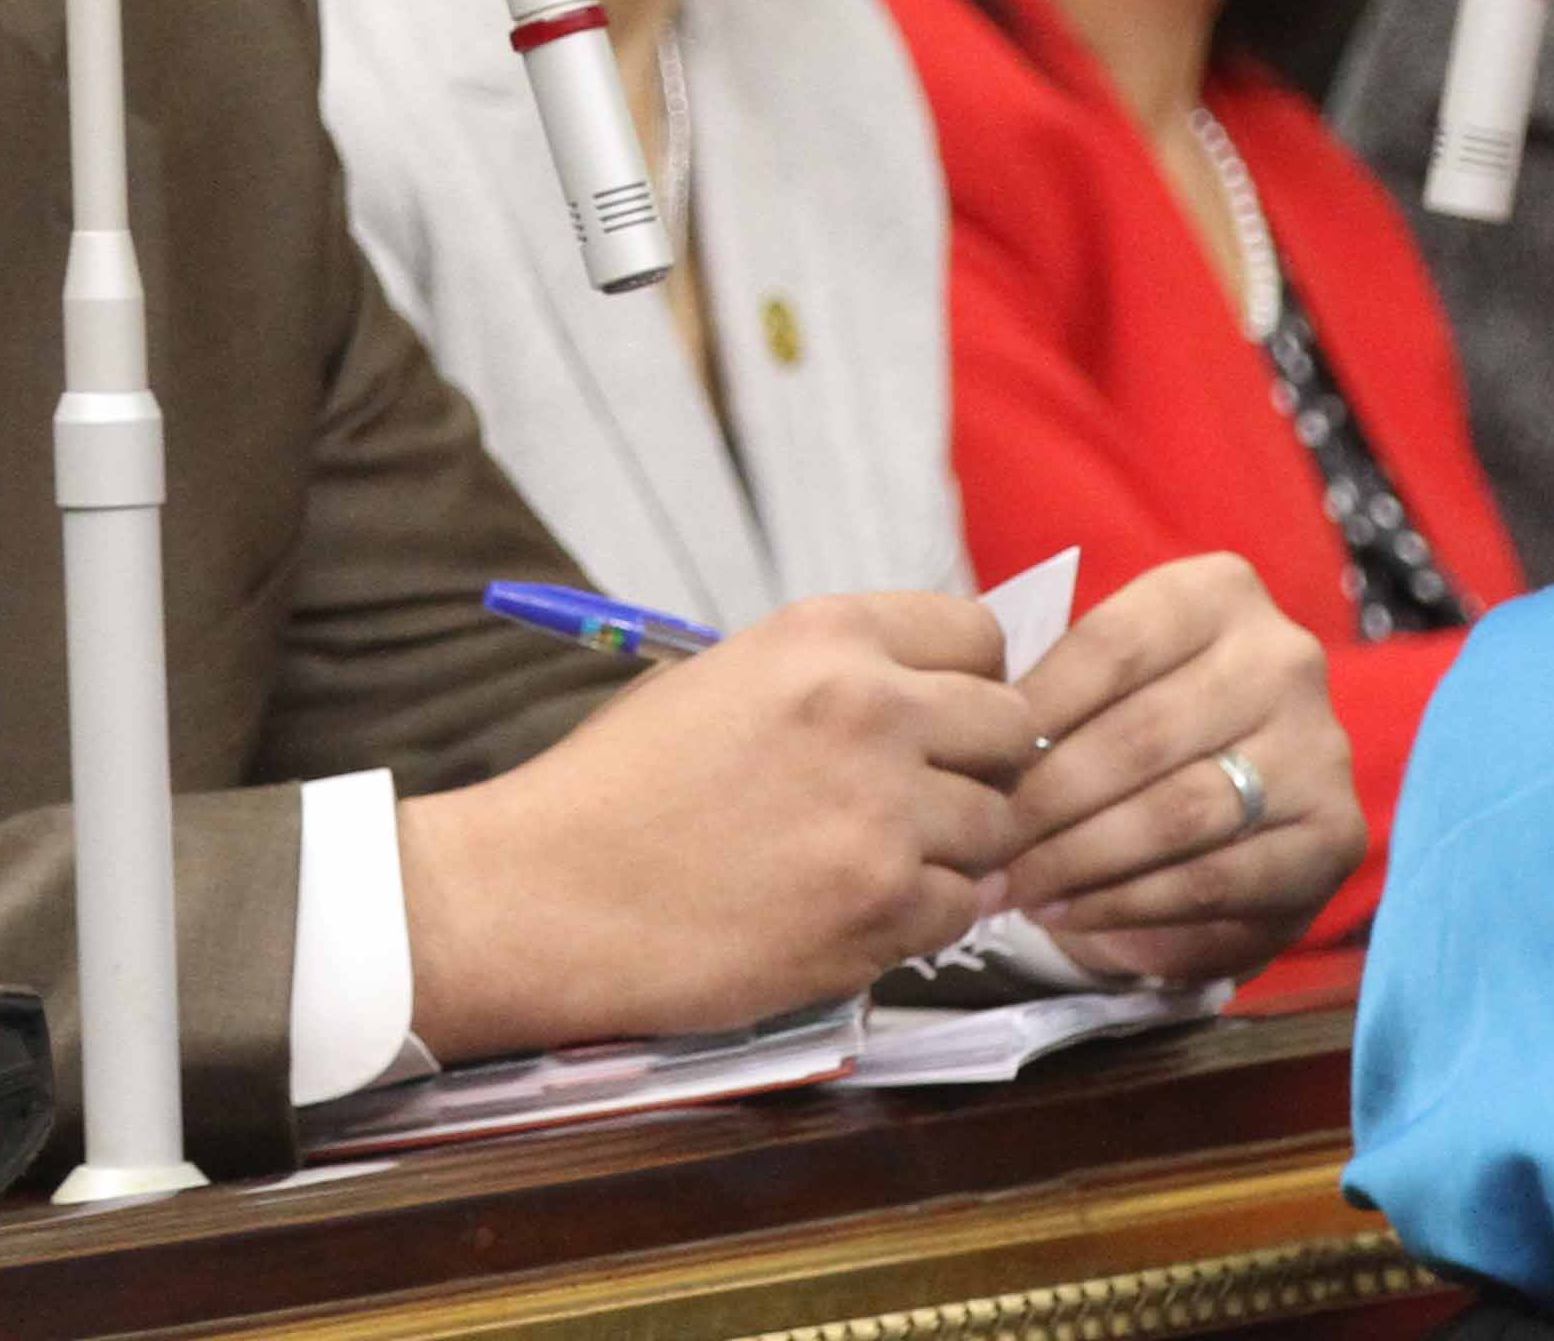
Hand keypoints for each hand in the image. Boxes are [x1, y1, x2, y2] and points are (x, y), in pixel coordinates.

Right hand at [397, 591, 1032, 1057]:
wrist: (541, 894)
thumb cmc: (618, 786)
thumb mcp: (728, 679)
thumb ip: (837, 678)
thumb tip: (937, 703)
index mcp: (827, 635)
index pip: (979, 636)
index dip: (972, 685)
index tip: (947, 723)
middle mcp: (870, 707)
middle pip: (1013, 729)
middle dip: (983, 769)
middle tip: (933, 803)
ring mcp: (882, 811)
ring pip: (998, 827)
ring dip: (958, 853)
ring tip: (881, 866)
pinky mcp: (879, 907)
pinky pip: (965, 908)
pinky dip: (928, 919)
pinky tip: (861, 915)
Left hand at [1001, 553, 1361, 984]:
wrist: (1244, 803)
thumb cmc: (1141, 726)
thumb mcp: (1104, 684)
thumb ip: (1053, 699)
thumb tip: (975, 752)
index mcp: (1218, 592)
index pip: (1111, 648)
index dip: (1031, 713)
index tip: (969, 766)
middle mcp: (1283, 658)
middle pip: (1141, 736)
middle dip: (1045, 802)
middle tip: (980, 848)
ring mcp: (1318, 747)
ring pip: (1178, 812)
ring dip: (1081, 860)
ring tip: (1014, 887)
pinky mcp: (1334, 835)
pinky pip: (1216, 878)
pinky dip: (1132, 903)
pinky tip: (1071, 914)